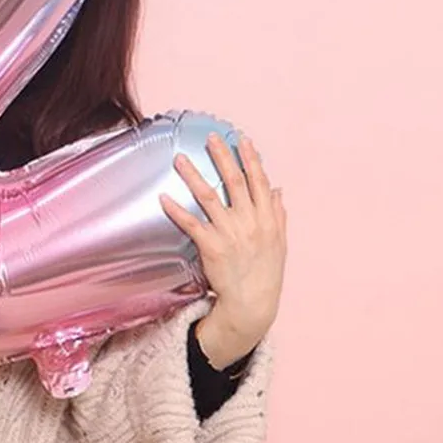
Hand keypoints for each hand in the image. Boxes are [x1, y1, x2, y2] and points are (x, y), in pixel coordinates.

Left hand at [160, 132, 286, 368]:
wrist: (253, 304)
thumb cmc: (266, 272)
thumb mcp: (279, 242)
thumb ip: (277, 213)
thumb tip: (278, 188)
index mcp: (267, 219)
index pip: (259, 182)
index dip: (251, 159)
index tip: (242, 139)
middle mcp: (249, 223)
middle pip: (234, 182)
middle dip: (223, 157)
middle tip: (211, 137)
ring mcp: (230, 234)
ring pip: (209, 197)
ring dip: (193, 176)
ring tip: (179, 159)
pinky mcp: (211, 247)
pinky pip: (191, 224)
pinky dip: (177, 210)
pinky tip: (164, 198)